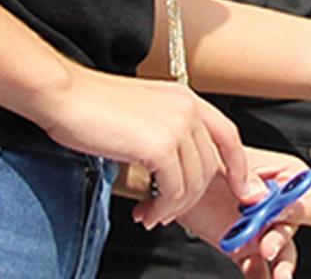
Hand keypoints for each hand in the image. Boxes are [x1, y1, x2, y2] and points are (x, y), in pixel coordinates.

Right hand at [33, 66, 251, 227]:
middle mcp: (189, 109)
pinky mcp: (160, 146)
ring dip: (173, 207)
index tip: (244, 190)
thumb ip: (167, 134)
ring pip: (193, 182)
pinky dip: (162, 207)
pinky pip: (173, 189)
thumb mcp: (144, 113)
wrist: (66, 95)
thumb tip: (176, 171)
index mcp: (187, 99)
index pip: (228, 136)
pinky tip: (146, 210)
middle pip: (209, 166)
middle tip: (166, 212)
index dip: (240, 167)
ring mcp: (177, 126)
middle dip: (190, 197)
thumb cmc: (92, 105)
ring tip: (152, 215)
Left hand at [175, 147, 310, 278]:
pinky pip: (258, 269)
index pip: (310, 198)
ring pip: (282, 252)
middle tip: (267, 244)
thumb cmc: (211, 158)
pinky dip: (261, 277)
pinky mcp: (245, 248)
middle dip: (281, 237)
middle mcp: (279, 206)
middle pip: (294, 227)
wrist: (182, 180)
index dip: (299, 207)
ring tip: (278, 276)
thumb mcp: (233, 159)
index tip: (280, 211)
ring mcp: (263, 229)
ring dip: (282, 265)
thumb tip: (261, 196)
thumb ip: (250, 177)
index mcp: (286, 178)